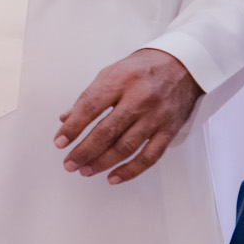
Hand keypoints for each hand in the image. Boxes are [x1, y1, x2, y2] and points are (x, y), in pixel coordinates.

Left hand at [53, 48, 201, 184]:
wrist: (184, 66)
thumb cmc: (143, 69)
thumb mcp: (112, 72)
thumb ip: (89, 96)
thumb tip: (65, 119)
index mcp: (121, 80)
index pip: (90, 106)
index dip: (73, 127)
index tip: (59, 142)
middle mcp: (139, 99)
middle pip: (107, 131)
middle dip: (84, 151)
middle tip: (69, 163)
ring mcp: (156, 116)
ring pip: (126, 147)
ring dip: (102, 163)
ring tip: (85, 170)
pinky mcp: (169, 131)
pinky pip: (149, 157)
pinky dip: (130, 171)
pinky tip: (113, 177)